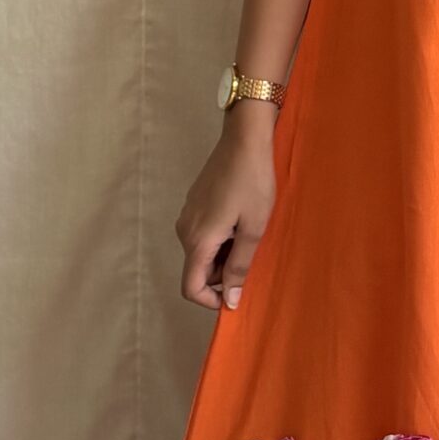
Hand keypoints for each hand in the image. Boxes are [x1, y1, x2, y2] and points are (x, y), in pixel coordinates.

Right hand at [176, 105, 278, 308]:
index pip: (190, 288)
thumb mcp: (254, 229)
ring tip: (250, 235)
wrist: (244, 139)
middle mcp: (185, 230)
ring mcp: (187, 215)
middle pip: (197, 271)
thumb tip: (229, 301)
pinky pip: (203, 235)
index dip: (211, 300)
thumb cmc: (254, 182)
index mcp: (198, 240)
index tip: (236, 293)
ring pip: (201, 253)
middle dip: (222, 275)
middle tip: (252, 256)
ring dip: (224, 255)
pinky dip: (221, 239)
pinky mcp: (193, 204)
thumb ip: (239, 267)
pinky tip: (242, 220)